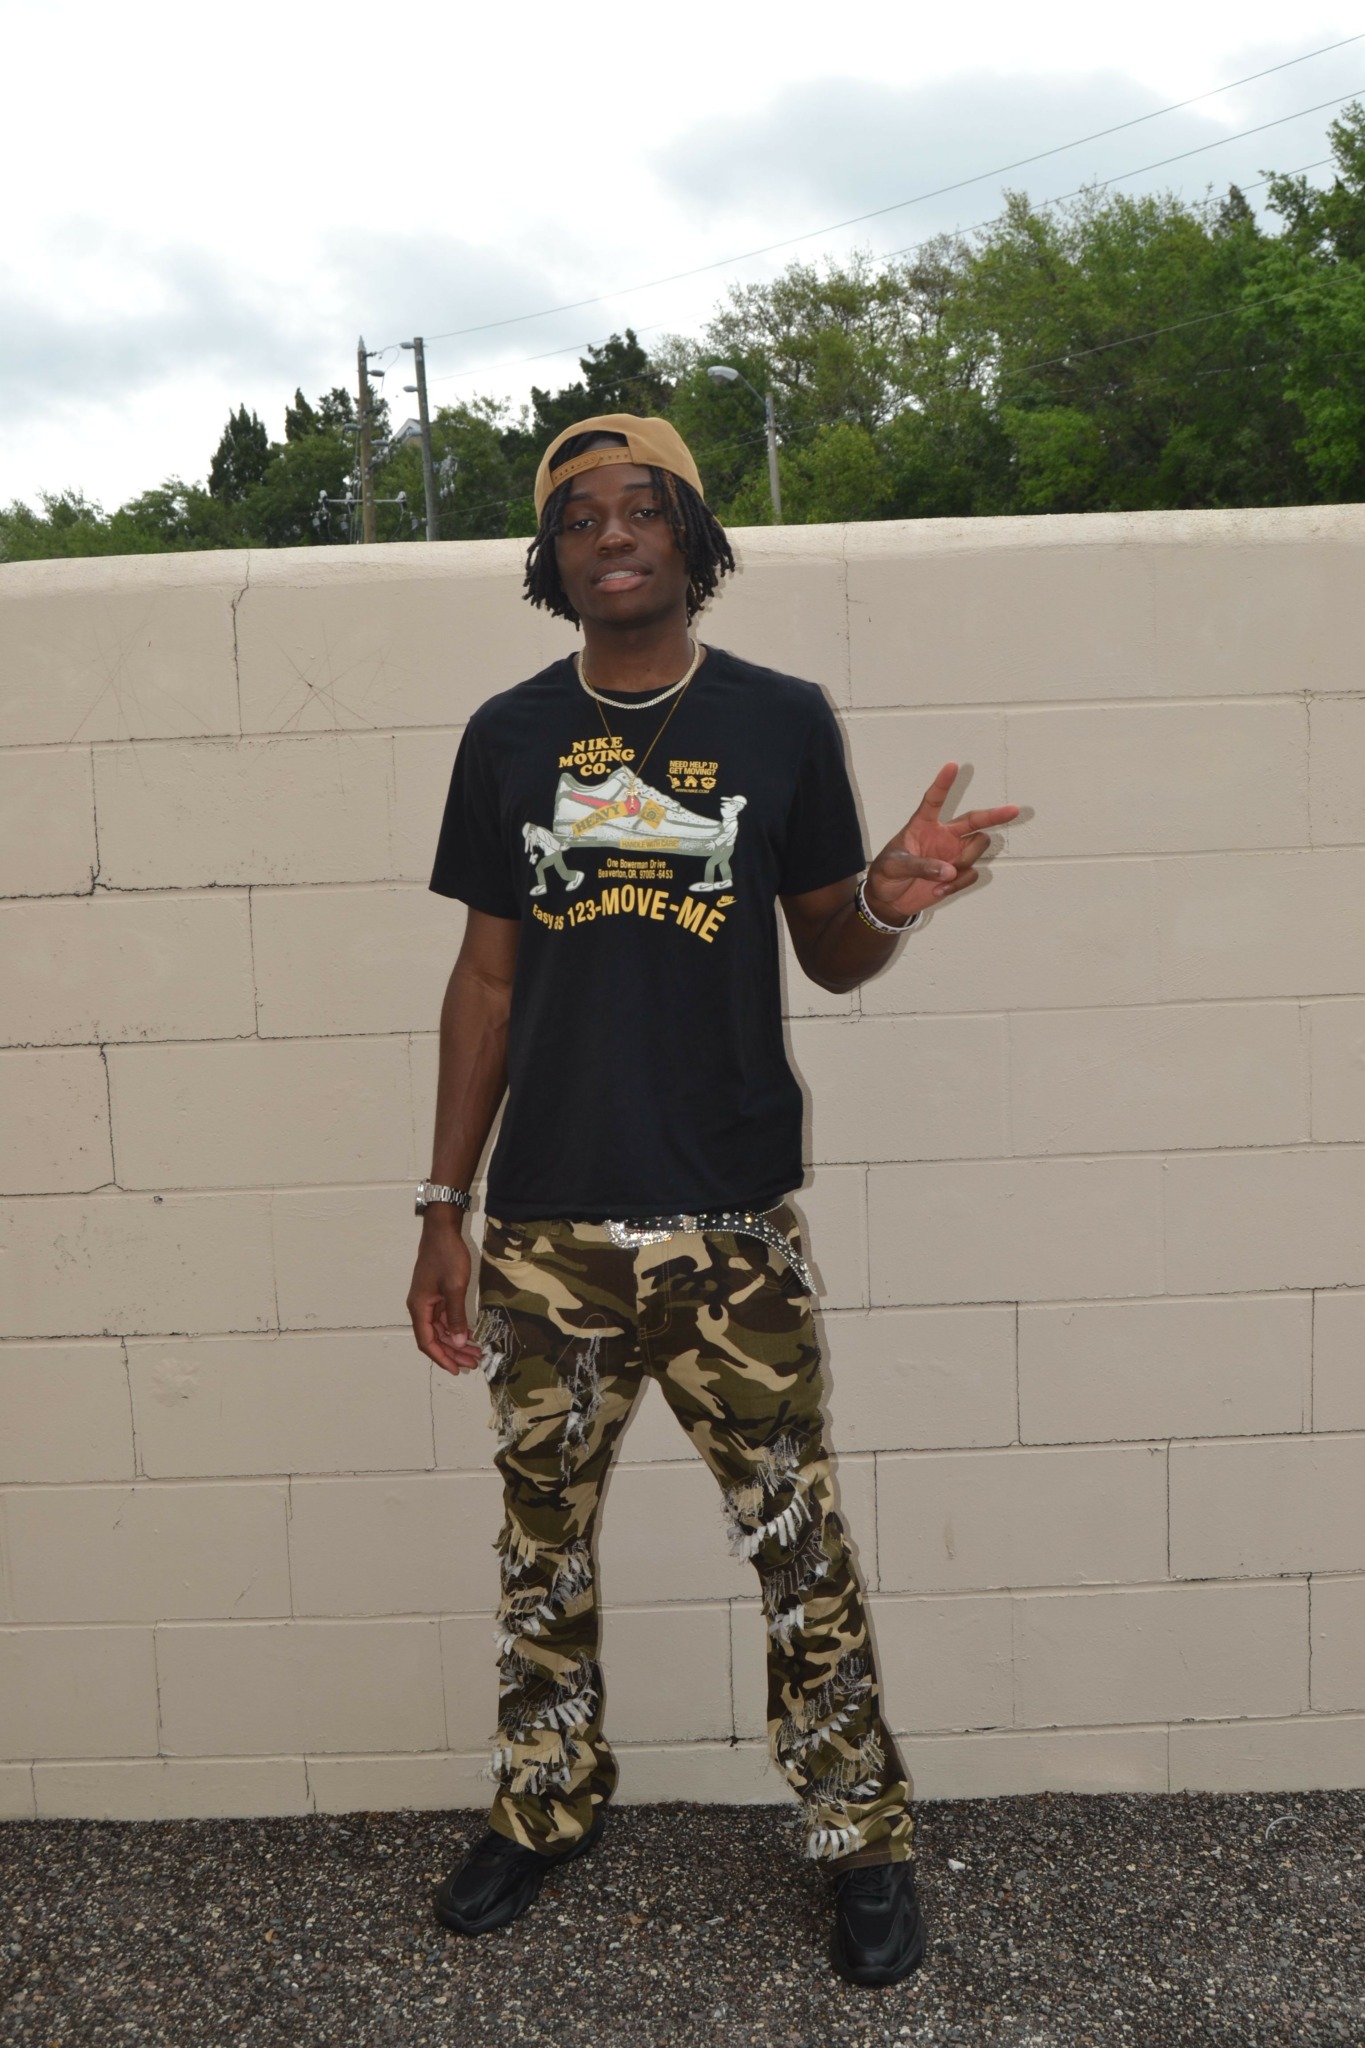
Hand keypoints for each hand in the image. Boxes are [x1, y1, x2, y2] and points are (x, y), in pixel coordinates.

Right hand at [407, 1218, 482, 1375]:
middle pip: (434, 1338)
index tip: (456, 1369)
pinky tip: (469, 1334)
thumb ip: (456, 1316)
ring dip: (455, 1342)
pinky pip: (443, 1318)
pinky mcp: (435, 1294)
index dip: (441, 1358)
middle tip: (474, 1362)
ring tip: (475, 1352)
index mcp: (419, 1307)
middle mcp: (420, 1307)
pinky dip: (455, 1328)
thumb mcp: (454, 1287)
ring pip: (440, 1329)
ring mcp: (427, 1300)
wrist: (441, 1230)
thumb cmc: (446, 1256)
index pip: (427, 1342)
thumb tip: (458, 1341)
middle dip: (452, 1353)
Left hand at [865, 762, 1018, 925]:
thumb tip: (950, 870)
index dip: (943, 784)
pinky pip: (971, 874)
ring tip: (940, 878)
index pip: (934, 800)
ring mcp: (953, 855)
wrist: (889, 900)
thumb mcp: (895, 867)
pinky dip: (957, 884)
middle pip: (975, 820)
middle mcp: (944, 836)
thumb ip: (921, 866)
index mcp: (923, 825)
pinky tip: (939, 891)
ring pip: (978, 848)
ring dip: (964, 862)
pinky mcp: (958, 874)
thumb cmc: (887, 874)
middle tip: (1013, 810)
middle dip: (995, 815)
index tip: (952, 766)